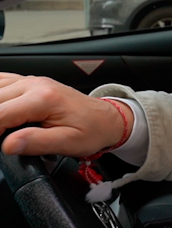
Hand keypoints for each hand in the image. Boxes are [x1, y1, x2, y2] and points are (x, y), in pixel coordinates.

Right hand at [0, 73, 132, 156]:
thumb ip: (37, 142)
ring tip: (3, 128)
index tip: (0, 146)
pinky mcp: (30, 82)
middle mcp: (35, 85)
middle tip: (3, 138)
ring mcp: (31, 81)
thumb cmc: (91, 130)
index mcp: (44, 98)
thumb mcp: (68, 143)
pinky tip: (1, 108)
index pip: (0, 114)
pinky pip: (2, 81)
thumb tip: (8, 145)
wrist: (106, 119)